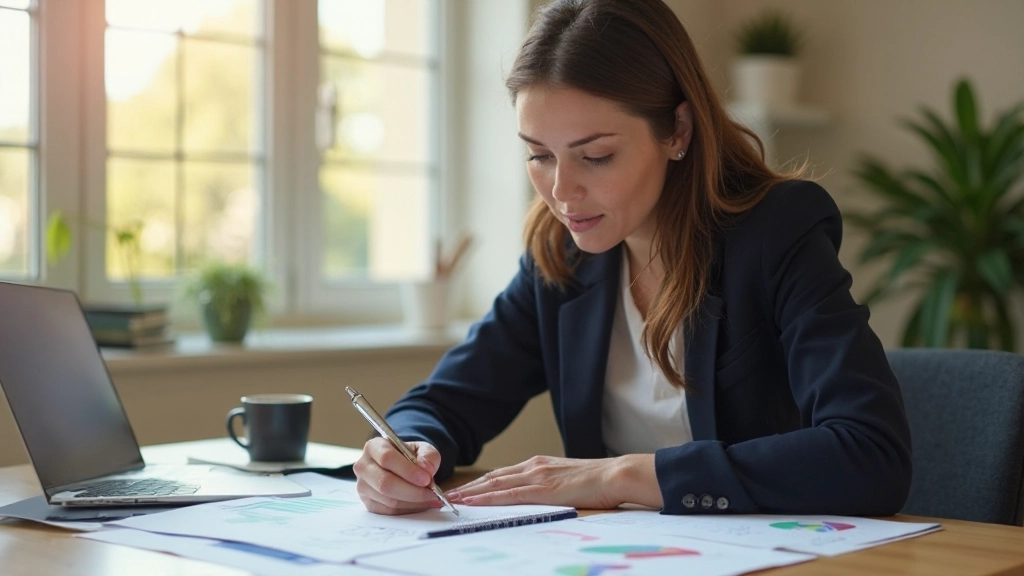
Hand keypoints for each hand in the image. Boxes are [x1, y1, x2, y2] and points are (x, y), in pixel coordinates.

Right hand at [353, 437, 444, 514]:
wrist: (402, 468)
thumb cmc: (409, 457)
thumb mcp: (422, 449)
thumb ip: (428, 456)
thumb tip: (427, 469)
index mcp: (373, 447)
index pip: (386, 458)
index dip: (407, 470)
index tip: (426, 478)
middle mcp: (363, 467)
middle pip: (385, 483)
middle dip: (412, 491)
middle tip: (432, 493)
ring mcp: (363, 487)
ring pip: (389, 500)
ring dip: (414, 502)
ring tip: (433, 499)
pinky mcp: (368, 504)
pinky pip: (390, 512)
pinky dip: (410, 510)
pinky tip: (424, 505)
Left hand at [446, 454, 661, 509]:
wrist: (616, 475)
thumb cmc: (599, 482)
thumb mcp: (569, 481)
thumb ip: (552, 485)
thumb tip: (543, 496)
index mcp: (540, 464)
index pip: (503, 473)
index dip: (482, 482)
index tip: (466, 489)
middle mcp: (534, 466)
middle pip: (493, 476)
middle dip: (470, 486)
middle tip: (449, 494)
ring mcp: (536, 476)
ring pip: (495, 484)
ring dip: (472, 492)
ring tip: (452, 499)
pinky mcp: (542, 489)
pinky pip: (507, 494)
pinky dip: (487, 498)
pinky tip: (473, 502)